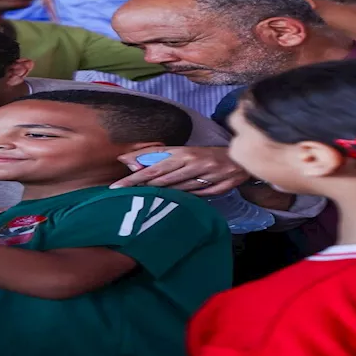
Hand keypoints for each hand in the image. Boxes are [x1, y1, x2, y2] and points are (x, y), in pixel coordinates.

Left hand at [111, 147, 248, 195]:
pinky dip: (185, 199)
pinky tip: (176, 202)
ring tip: (148, 200)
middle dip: (143, 189)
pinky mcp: (219, 187)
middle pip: (162, 181)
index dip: (133, 178)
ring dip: (163, 195)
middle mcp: (193, 163)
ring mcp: (208, 176)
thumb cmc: (202, 155)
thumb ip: (154, 156)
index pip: (152, 168)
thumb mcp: (179, 152)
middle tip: (125, 196)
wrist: (239, 159)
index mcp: (182, 153)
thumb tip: (127, 160)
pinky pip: (197, 197)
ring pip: (178, 190)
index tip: (116, 186)